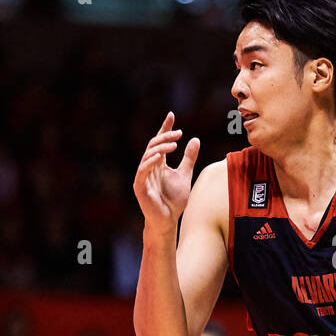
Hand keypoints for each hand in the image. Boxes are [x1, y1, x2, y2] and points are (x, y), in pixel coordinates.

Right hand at [134, 111, 199, 235]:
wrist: (168, 220)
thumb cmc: (174, 200)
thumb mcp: (185, 175)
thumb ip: (189, 158)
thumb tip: (195, 139)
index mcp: (158, 163)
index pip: (160, 141)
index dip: (165, 128)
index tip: (171, 115)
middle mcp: (148, 166)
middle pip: (154, 145)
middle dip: (165, 137)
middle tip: (179, 133)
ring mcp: (143, 176)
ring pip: (148, 155)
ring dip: (160, 148)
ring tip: (174, 144)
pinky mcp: (139, 186)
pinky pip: (143, 171)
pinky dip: (150, 162)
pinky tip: (160, 156)